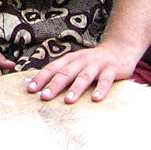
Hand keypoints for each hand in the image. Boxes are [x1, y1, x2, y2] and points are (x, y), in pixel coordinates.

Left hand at [27, 41, 141, 103]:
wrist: (119, 48)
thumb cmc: (92, 61)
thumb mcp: (75, 64)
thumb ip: (62, 73)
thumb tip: (41, 89)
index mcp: (70, 60)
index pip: (53, 68)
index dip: (41, 78)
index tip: (31, 90)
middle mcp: (81, 61)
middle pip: (66, 73)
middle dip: (54, 85)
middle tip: (44, 96)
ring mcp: (97, 65)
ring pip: (84, 77)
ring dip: (76, 89)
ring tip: (68, 101)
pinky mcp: (112, 70)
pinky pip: (106, 80)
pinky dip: (101, 89)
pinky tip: (96, 98)